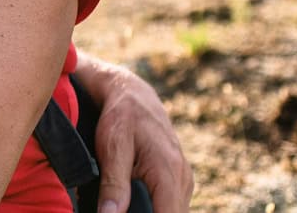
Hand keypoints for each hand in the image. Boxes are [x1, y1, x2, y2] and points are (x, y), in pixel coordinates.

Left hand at [76, 56, 191, 212]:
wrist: (132, 95)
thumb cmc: (121, 118)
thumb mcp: (112, 149)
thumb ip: (113, 185)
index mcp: (169, 171)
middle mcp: (183, 177)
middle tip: (122, 207)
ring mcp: (184, 178)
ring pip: (174, 211)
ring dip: (153, 211)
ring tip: (125, 204)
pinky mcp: (178, 178)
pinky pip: (172, 202)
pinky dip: (157, 206)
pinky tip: (136, 204)